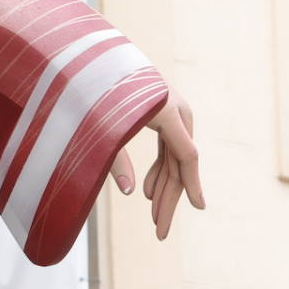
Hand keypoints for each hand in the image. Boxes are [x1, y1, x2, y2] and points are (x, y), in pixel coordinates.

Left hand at [107, 87, 203, 239]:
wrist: (91, 57)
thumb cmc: (92, 91)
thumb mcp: (101, 127)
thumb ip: (115, 158)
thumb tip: (130, 194)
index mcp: (165, 109)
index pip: (185, 155)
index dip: (191, 184)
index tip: (198, 208)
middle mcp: (175, 108)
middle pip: (179, 161)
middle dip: (169, 198)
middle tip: (160, 231)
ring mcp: (171, 109)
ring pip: (173, 156)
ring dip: (163, 187)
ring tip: (154, 217)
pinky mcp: (162, 111)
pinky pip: (166, 146)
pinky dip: (158, 168)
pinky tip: (148, 191)